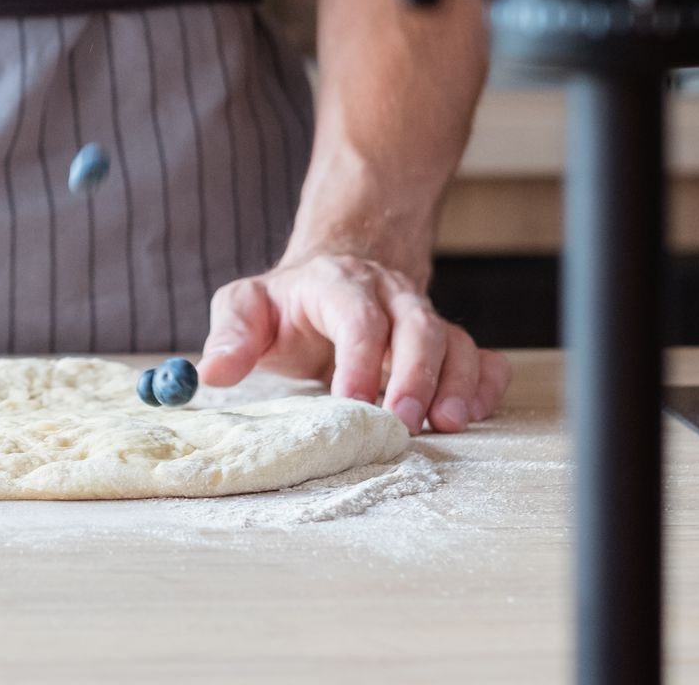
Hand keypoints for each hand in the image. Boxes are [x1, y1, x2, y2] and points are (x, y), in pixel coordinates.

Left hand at [197, 251, 511, 432]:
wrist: (336, 275)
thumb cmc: (288, 304)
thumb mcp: (247, 306)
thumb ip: (230, 335)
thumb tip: (211, 372)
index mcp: (338, 285)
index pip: (357, 315)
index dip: (358, 359)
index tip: (349, 403)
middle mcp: (390, 296)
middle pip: (418, 325)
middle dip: (415, 374)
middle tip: (403, 422)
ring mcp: (424, 318)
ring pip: (456, 341)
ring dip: (457, 383)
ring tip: (447, 424)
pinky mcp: (446, 344)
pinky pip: (482, 357)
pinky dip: (486, 383)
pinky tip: (473, 413)